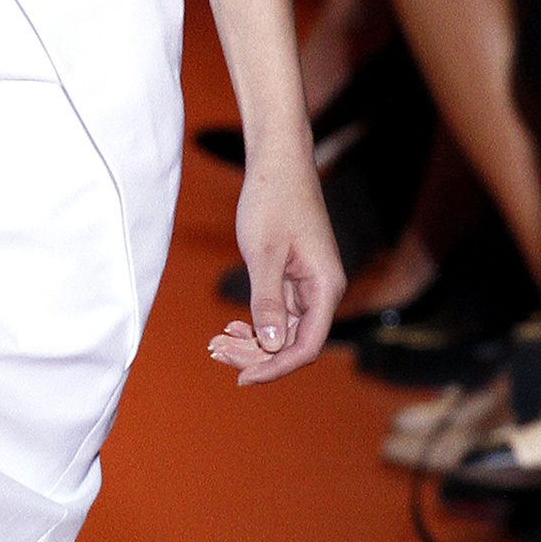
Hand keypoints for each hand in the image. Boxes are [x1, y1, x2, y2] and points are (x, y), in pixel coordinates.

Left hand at [210, 148, 344, 383]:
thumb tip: (271, 344)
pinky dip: (254, 323)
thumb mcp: (264, 253)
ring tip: (216, 343)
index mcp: (325, 287)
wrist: (277, 164)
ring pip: (282, 330)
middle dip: (256, 355)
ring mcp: (308, 285)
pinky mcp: (293, 278)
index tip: (242, 377)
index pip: (306, 345)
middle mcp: (322, 291)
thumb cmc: (273, 200)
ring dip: (251, 342)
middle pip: (293, 343)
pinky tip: (230, 328)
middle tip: (216, 352)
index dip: (275, 367)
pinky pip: (276, 313)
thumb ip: (267, 300)